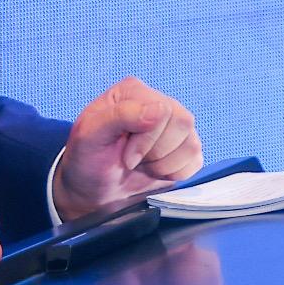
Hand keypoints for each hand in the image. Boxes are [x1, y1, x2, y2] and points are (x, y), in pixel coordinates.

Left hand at [51, 77, 201, 221]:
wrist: (92, 192)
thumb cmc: (87, 160)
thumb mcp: (89, 135)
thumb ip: (121, 115)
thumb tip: (160, 109)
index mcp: (134, 92)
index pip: (164, 110)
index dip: (146, 140)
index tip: (125, 156)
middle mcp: (158, 103)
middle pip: (183, 123)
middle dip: (155, 153)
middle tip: (132, 160)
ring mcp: (174, 127)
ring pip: (192, 144)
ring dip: (164, 166)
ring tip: (142, 165)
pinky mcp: (184, 149)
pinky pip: (196, 161)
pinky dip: (175, 174)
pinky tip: (154, 171)